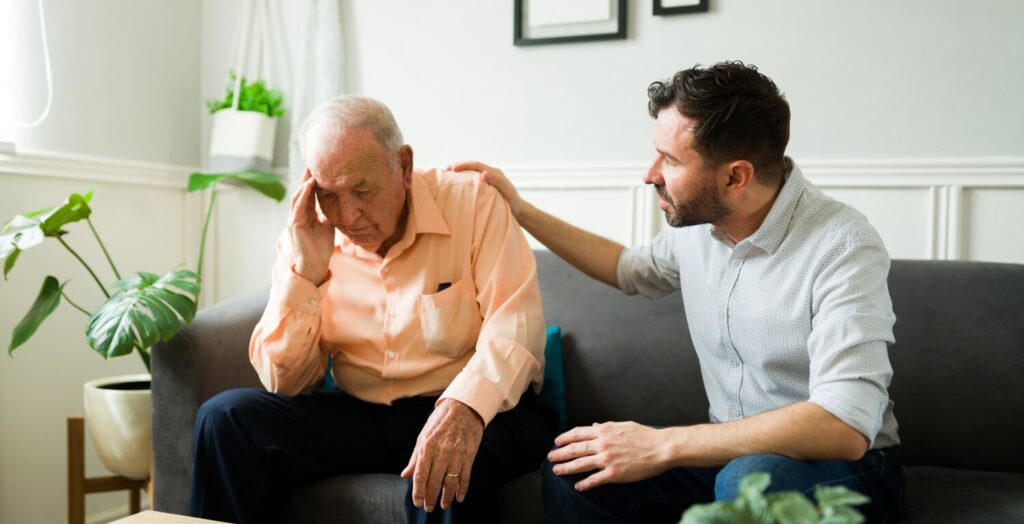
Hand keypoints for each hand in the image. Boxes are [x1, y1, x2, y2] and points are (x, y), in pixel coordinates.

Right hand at [288, 170, 334, 284]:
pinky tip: (308, 186)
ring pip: (297, 197)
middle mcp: (298, 214)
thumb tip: (338, 202)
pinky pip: (297, 206)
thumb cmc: (321, 247)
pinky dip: (303, 195)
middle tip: (313, 164)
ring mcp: (294, 219)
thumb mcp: (328, 225)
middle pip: (301, 192)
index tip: (320, 169)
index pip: (309, 194)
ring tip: (312, 172)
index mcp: (306, 214)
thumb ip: (328, 213)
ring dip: (304, 184)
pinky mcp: (294, 225)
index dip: (313, 182)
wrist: (316, 264)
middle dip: (307, 178)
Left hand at [400, 399, 483, 511]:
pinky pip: (465, 475)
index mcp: (427, 446)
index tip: (417, 502)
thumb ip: (415, 457)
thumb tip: (405, 474)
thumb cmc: (440, 421)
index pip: (420, 474)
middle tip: (428, 508)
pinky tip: (459, 497)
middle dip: (430, 497)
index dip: (418, 491)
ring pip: (450, 481)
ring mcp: (456, 453)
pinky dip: (463, 488)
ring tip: (443, 505)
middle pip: (434, 481)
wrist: (463, 407)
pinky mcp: (469, 454)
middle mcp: (441, 451)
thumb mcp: (423, 436)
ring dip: (446, 496)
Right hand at [447, 161, 524, 219]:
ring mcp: (488, 180)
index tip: (452, 169)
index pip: (476, 165)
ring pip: (471, 173)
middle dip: (458, 166)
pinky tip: (456, 185)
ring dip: (460, 173)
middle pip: (471, 166)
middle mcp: (490, 173)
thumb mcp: (507, 192)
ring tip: (447, 176)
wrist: (518, 210)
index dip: (463, 165)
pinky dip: (464, 180)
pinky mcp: (485, 187)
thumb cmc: (513, 202)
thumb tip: (484, 173)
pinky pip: (473, 180)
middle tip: (445, 169)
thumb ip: (497, 182)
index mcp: (494, 172)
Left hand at [548, 421, 670, 490]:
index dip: (565, 438)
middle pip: (575, 449)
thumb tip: (594, 425)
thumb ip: (606, 426)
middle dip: (560, 453)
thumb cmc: (644, 435)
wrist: (661, 448)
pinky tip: (577, 486)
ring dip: (566, 468)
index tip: (557, 442)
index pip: (578, 433)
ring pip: (580, 464)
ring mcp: (607, 459)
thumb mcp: (623, 425)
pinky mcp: (614, 474)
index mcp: (604, 430)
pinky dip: (584, 484)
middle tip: (550, 457)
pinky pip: (594, 479)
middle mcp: (602, 444)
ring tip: (556, 471)